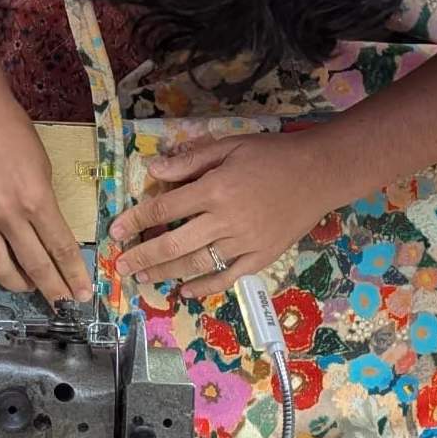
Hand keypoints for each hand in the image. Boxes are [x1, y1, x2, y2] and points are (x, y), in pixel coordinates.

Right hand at [0, 86, 92, 305]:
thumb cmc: (12, 130)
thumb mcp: (43, 165)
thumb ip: (44, 201)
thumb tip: (47, 231)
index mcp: (36, 199)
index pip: (61, 248)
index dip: (74, 275)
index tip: (83, 293)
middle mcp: (7, 214)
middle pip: (35, 265)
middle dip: (53, 289)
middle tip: (64, 302)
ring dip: (17, 285)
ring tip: (28, 287)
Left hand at [110, 132, 333, 296]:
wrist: (320, 174)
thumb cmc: (272, 155)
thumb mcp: (230, 146)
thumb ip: (190, 160)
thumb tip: (152, 170)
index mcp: (215, 189)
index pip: (164, 209)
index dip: (135, 221)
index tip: (116, 231)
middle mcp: (226, 220)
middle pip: (174, 244)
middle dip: (142, 256)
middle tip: (121, 266)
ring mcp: (244, 243)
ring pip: (196, 264)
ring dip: (165, 273)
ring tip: (143, 277)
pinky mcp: (261, 257)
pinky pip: (227, 277)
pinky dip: (204, 286)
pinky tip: (184, 291)